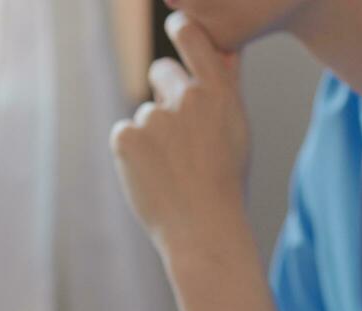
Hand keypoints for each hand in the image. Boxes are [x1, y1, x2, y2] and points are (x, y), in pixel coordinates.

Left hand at [110, 12, 248, 255]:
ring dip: (152, 137)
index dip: (180, 28)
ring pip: (145, 114)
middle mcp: (187, 98)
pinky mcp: (126, 138)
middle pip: (161, 73)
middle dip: (164, 96)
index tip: (176, 27)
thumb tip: (224, 48)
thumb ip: (226, 85)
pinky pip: (124, 134)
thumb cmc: (226, 183)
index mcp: (219, 92)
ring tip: (172, 171)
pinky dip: (132, 155)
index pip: (191, 35)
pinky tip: (153, 177)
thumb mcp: (237, 130)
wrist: (205, 230)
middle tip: (177, 138)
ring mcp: (154, 117)